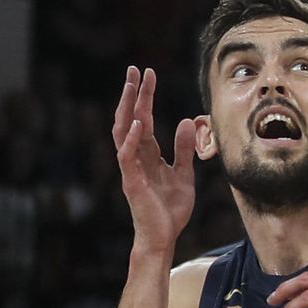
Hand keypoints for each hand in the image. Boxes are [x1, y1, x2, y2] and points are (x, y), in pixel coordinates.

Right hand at [111, 66, 195, 252]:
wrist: (163, 237)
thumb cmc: (170, 209)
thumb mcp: (184, 173)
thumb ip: (184, 149)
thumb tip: (185, 121)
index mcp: (148, 154)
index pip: (144, 118)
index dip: (145, 96)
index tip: (147, 74)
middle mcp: (137, 157)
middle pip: (130, 119)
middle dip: (132, 94)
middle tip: (134, 70)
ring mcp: (132, 169)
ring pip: (123, 133)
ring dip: (127, 110)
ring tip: (131, 88)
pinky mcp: (133, 183)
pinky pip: (128, 158)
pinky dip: (132, 140)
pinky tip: (138, 124)